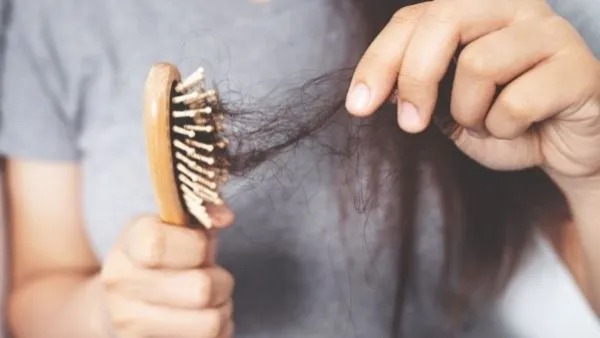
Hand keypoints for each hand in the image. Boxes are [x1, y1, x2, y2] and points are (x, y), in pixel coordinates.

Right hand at [100, 206, 234, 337]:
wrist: (117, 303)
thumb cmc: (159, 260)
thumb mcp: (173, 228)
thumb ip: (202, 216)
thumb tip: (225, 217)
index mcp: (128, 246)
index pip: (160, 245)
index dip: (196, 245)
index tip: (198, 247)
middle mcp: (122, 285)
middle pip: (200, 289)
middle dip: (221, 281)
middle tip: (212, 278)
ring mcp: (130, 323)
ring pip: (210, 323)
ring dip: (222, 310)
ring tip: (208, 301)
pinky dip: (219, 332)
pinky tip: (200, 320)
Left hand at [346, 0, 599, 182]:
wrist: (561, 148)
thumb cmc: (501, 119)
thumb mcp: (446, 104)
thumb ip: (416, 86)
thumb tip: (375, 89)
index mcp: (475, 8)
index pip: (412, 19)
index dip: (378, 61)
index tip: (358, 106)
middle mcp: (512, 6)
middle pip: (443, 20)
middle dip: (415, 77)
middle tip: (411, 124)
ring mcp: (548, 31)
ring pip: (478, 63)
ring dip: (470, 112)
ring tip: (488, 121)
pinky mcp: (578, 67)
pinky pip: (517, 101)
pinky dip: (505, 129)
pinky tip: (522, 127)